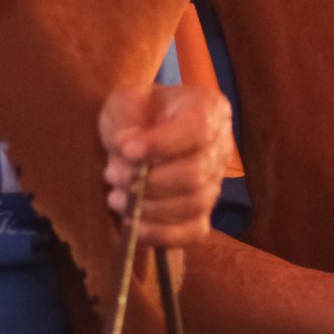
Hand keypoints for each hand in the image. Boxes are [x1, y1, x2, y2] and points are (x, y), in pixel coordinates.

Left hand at [100, 82, 232, 248]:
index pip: (198, 130)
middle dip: (148, 182)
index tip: (127, 151)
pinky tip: (134, 225)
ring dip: (149, 208)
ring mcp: (215, 181)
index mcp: (209, 109)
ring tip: (116, 198)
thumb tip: (127, 150)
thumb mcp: (126, 99)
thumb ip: (126, 117)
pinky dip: (162, 234)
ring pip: (194, 205)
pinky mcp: (203, 211)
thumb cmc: (138, 111)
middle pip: (195, 174)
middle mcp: (221, 146)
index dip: (163, 144)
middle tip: (112, 176)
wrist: (141, 129)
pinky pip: (193, 232)